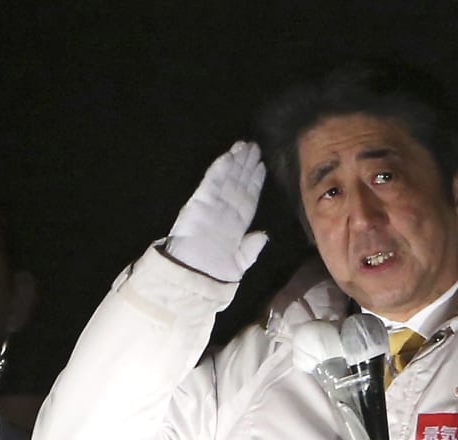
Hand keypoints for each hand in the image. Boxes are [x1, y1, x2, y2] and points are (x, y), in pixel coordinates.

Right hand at [166, 141, 267, 280]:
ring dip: (236, 161)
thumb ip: (251, 249)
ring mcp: (212, 205)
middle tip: (255, 147)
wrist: (194, 277)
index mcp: (235, 226)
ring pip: (227, 178)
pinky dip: (220, 168)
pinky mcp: (200, 202)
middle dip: (246, 166)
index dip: (255, 182)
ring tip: (245, 145)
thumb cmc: (215, 274)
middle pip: (238, 184)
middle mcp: (225, 212)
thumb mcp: (239, 264)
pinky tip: (229, 155)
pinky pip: (212, 182)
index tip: (262, 167)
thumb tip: (263, 235)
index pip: (248, 199)